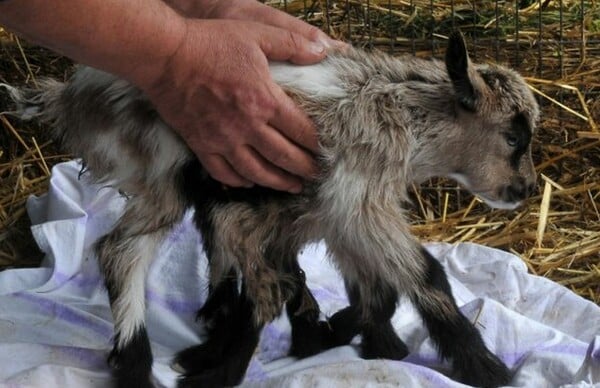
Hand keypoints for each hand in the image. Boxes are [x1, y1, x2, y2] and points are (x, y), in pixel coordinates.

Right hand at [140, 19, 325, 192]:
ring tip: (293, 187)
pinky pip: (223, 172)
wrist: (165, 55)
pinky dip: (240, 181)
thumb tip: (324, 50)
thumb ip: (293, 43)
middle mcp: (246, 126)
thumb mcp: (257, 33)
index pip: (301, 132)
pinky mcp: (201, 145)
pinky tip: (251, 182)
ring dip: (278, 182)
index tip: (328, 151)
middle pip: (284, 157)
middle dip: (304, 169)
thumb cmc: (211, 42)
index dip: (318, 145)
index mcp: (264, 101)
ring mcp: (222, 140)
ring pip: (257, 172)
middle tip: (317, 176)